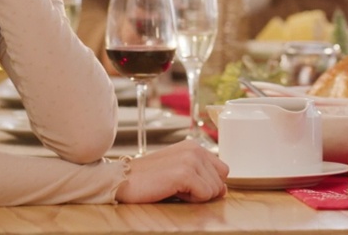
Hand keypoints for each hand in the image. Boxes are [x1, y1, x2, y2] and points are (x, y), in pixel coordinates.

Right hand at [114, 140, 228, 202]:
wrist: (123, 180)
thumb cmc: (149, 180)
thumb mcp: (179, 172)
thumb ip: (202, 176)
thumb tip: (224, 190)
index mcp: (194, 147)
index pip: (223, 171)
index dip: (208, 184)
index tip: (186, 185)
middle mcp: (195, 149)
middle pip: (221, 182)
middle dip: (203, 191)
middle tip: (177, 187)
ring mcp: (191, 159)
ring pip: (215, 190)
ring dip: (196, 196)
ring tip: (173, 188)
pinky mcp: (185, 173)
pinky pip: (205, 195)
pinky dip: (191, 200)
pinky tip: (172, 191)